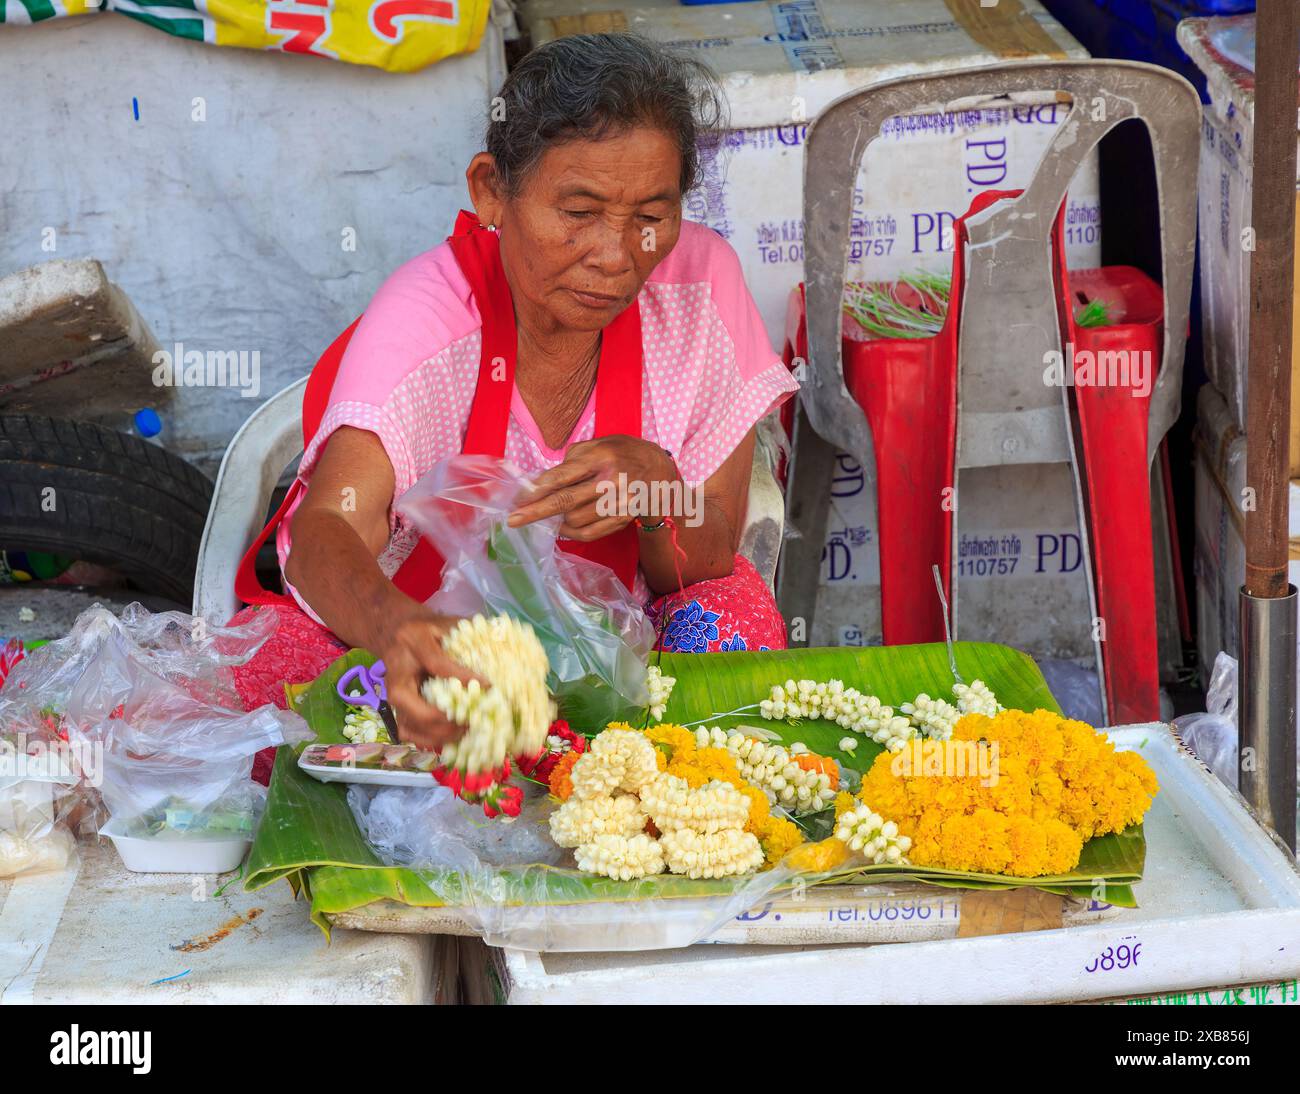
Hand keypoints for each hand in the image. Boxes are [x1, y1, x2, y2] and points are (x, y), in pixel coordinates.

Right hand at [370, 606, 481, 749]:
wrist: (398, 635)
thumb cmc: (429, 629)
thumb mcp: (446, 624)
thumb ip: (466, 636)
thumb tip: (498, 649)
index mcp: (412, 644)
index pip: (437, 663)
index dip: (462, 677)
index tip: (488, 685)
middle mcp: (396, 675)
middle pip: (416, 708)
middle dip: (447, 720)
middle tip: (474, 720)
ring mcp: (394, 698)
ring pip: (411, 727)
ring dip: (441, 735)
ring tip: (466, 731)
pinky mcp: (398, 710)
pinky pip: (411, 734)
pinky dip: (432, 740)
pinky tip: (454, 736)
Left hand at [507, 435, 676, 540]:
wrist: (661, 471)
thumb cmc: (624, 453)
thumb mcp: (601, 443)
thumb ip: (573, 458)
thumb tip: (545, 480)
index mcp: (602, 456)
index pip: (564, 475)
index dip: (538, 488)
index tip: (520, 498)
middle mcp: (612, 481)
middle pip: (566, 501)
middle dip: (536, 512)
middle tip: (513, 520)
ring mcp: (619, 503)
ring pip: (575, 521)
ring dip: (557, 519)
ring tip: (552, 513)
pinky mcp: (623, 519)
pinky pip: (590, 534)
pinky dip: (572, 533)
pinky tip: (564, 525)